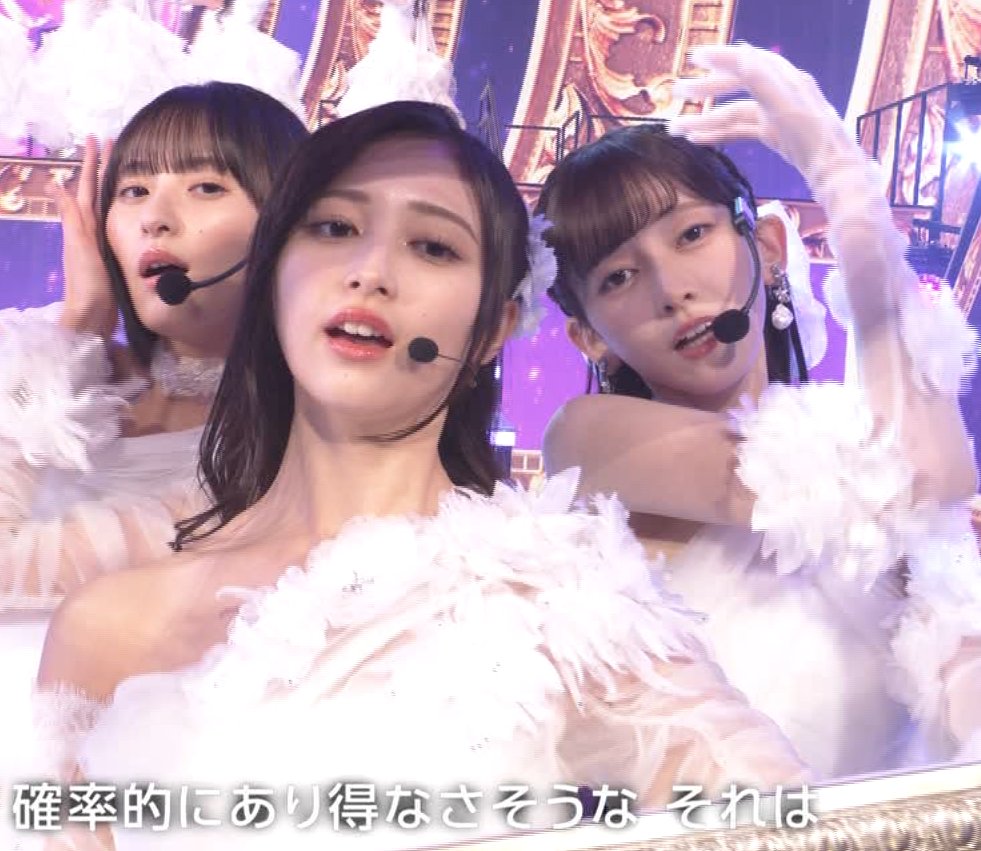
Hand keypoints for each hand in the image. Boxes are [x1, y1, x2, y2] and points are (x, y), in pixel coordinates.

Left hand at [53, 135, 118, 339]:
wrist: (92, 317)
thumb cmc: (87, 284)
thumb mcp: (78, 248)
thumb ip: (71, 219)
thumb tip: (57, 185)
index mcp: (83, 225)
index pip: (87, 187)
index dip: (92, 163)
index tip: (97, 139)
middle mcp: (88, 230)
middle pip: (94, 191)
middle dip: (100, 167)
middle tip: (109, 143)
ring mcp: (98, 243)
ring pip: (103, 205)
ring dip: (108, 185)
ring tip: (116, 168)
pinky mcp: (109, 257)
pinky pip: (113, 225)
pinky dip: (116, 211)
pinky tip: (121, 210)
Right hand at [668, 43, 857, 187]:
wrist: (837, 174)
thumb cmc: (816, 141)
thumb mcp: (786, 106)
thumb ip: (762, 80)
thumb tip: (739, 54)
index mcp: (785, 80)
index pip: (747, 61)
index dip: (720, 57)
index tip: (693, 57)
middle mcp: (781, 92)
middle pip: (737, 84)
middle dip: (705, 89)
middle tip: (677, 93)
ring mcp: (778, 114)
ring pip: (735, 111)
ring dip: (706, 119)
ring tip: (678, 130)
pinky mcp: (776, 134)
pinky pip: (742, 129)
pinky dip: (721, 133)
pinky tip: (701, 142)